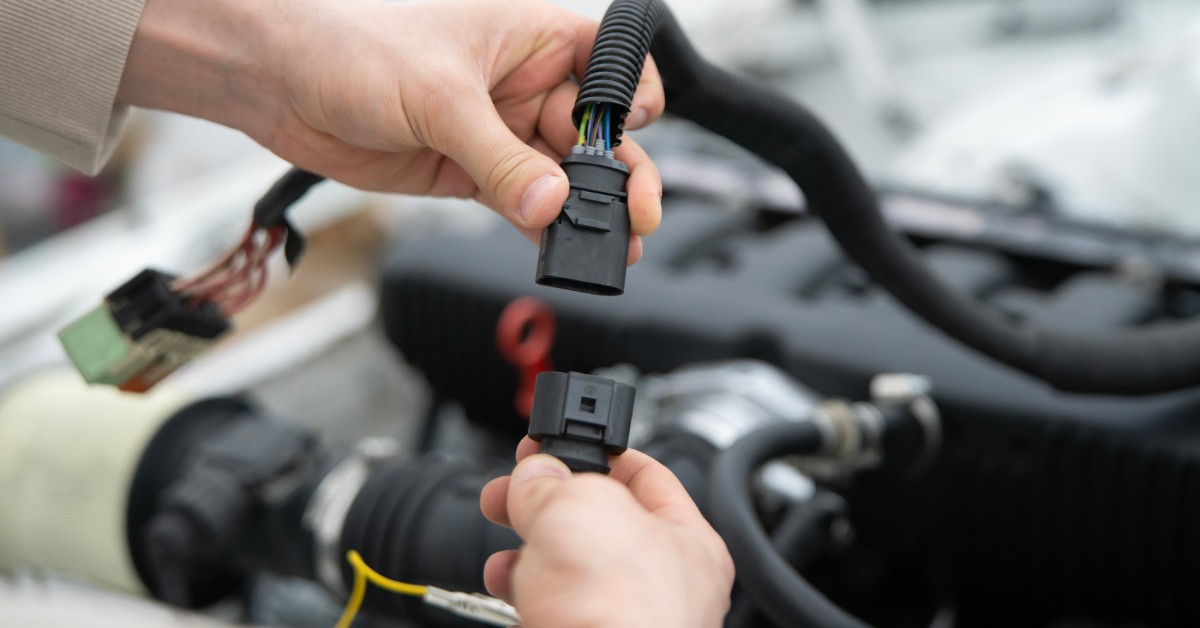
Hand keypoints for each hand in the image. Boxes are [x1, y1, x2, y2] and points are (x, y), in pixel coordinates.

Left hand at [118, 0, 664, 261]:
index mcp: (531, 38)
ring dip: (584, 211)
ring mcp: (498, 131)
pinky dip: (540, 228)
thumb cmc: (354, 48)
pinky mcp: (469, 170)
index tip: (629, 137)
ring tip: (610, 247)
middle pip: (593, 133)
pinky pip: (520, 203)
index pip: (610, 66)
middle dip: (618, 174)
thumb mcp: (440, 100)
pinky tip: (560, 248)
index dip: (631, 101)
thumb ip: (501, 158)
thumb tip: (551, 203)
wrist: (282, 84)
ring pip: (560, 176)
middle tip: (635, 215)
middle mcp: (522, 84)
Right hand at [480, 438, 733, 627]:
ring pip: (570, 566)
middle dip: (550, 499)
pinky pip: (551, 604)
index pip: (646, 477)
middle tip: (515, 485)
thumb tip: (536, 476)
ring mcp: (622, 621)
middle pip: (599, 522)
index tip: (559, 443)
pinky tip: (504, 577)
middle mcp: (663, 585)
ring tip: (504, 530)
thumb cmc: (620, 612)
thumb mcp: (579, 507)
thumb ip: (555, 482)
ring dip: (529, 543)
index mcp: (687, 541)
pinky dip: (522, 586)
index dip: (599, 452)